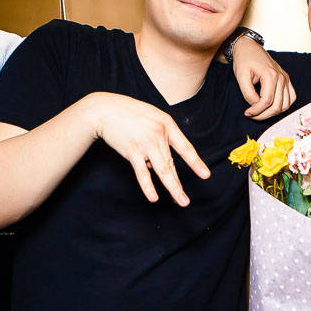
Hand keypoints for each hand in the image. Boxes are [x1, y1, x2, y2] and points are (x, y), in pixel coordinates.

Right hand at [88, 93, 209, 205]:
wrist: (105, 109)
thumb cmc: (129, 113)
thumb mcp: (151, 117)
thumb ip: (158, 138)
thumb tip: (156, 164)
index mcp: (167, 124)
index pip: (185, 148)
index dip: (196, 163)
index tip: (205, 175)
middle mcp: (159, 134)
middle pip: (172, 164)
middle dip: (179, 185)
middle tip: (186, 201)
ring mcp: (146, 143)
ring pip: (163, 170)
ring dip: (172, 187)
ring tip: (180, 201)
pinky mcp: (132, 151)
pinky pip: (142, 172)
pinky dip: (148, 186)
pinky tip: (153, 197)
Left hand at [231, 35, 294, 118]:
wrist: (249, 48)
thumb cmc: (244, 60)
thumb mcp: (241, 76)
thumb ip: (247, 93)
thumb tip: (255, 105)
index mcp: (270, 75)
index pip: (266, 101)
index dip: (256, 111)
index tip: (247, 113)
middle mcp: (281, 77)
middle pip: (277, 106)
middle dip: (263, 115)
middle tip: (252, 115)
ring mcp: (286, 79)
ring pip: (285, 105)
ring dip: (273, 113)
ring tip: (260, 112)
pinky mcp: (287, 80)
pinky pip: (291, 98)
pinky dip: (283, 105)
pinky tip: (272, 106)